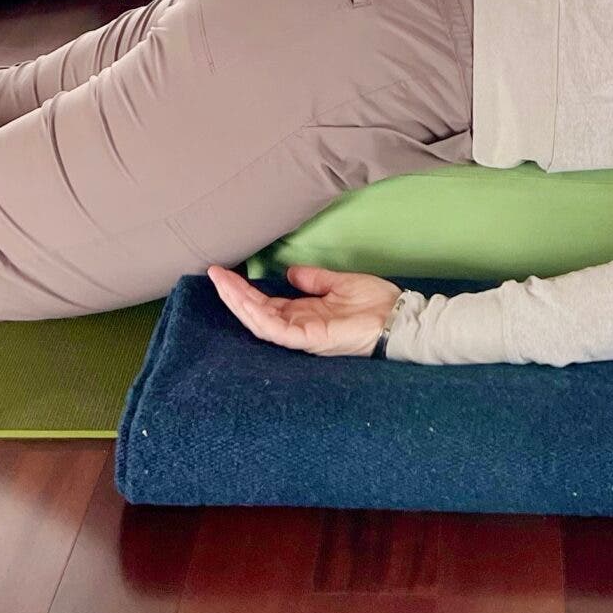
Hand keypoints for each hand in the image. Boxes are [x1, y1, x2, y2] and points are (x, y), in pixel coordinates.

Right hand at [206, 264, 401, 356]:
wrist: (398, 318)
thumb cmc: (376, 304)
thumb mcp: (340, 284)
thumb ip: (314, 280)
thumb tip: (290, 272)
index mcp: (305, 314)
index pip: (267, 303)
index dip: (245, 290)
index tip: (226, 273)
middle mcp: (299, 326)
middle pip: (257, 312)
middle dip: (233, 294)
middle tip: (213, 274)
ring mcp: (302, 335)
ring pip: (260, 321)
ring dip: (239, 302)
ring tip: (221, 283)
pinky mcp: (309, 339)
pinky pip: (277, 330)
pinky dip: (259, 316)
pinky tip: (245, 301)